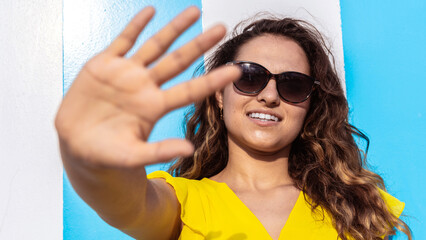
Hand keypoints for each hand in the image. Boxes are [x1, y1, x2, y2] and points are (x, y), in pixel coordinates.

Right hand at [55, 6, 239, 168]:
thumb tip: (189, 149)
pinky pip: (122, 41)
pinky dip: (135, 26)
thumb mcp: (133, 156)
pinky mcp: (103, 66)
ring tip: (194, 12)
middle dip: (199, 44)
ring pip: (155, 45)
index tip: (235, 70)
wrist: (78, 145)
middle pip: (178, 60)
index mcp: (155, 107)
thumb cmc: (107, 154)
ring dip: (174, 28)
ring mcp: (125, 74)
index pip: (190, 90)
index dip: (212, 80)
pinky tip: (149, 11)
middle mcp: (145, 86)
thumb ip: (159, 151)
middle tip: (221, 28)